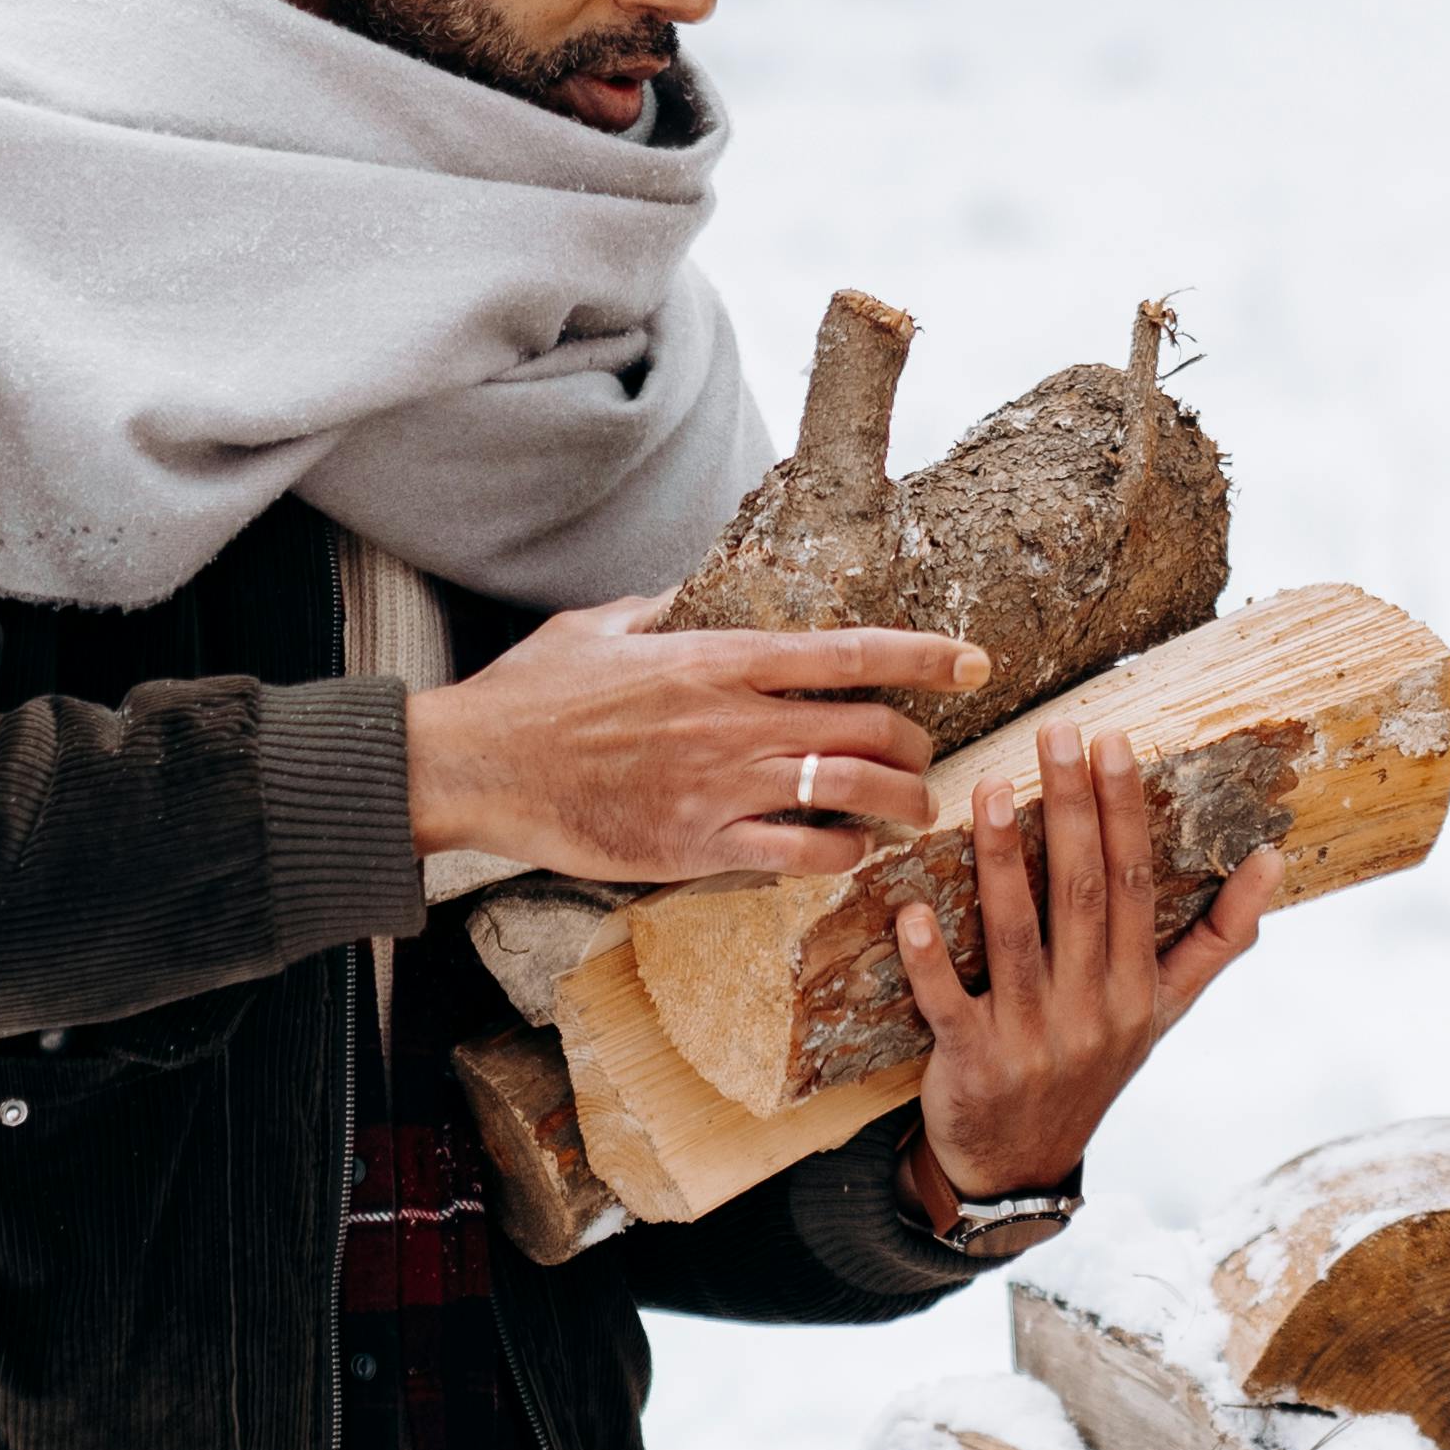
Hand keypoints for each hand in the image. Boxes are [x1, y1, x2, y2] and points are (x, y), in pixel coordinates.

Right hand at [405, 603, 988, 885]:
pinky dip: (839, 855)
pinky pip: (798, 857)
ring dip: (899, 805)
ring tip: (913, 810)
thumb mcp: (601, 625)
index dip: (924, 657)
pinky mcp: (696, 847)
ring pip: (851, 796)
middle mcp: (733, 723)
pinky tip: (847, 853)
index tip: (974, 661)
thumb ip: (664, 609)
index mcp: (716, 659)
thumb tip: (699, 593)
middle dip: (916, 744)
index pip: (848, 653)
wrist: (475, 766)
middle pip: (869, 729)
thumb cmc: (531, 693)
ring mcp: (719, 789)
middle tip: (923, 753)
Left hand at [895, 718, 1286, 1207]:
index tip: (1114, 741)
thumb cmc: (1094, 1065)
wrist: (1022, 1167)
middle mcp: (1091, 1009)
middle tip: (1056, 731)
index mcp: (1138, 988)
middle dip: (1070, 808)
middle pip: (1081, 893)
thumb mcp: (1166, 1009)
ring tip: (989, 790)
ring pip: (1015, 935)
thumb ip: (1218, 937)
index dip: (1124, 811)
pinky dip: (928, 960)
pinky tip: (912, 910)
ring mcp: (1031, 1038)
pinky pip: (946, 1004)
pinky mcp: (971, 1063)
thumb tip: (1275, 859)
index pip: (1133, 883)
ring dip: (1002, 861)